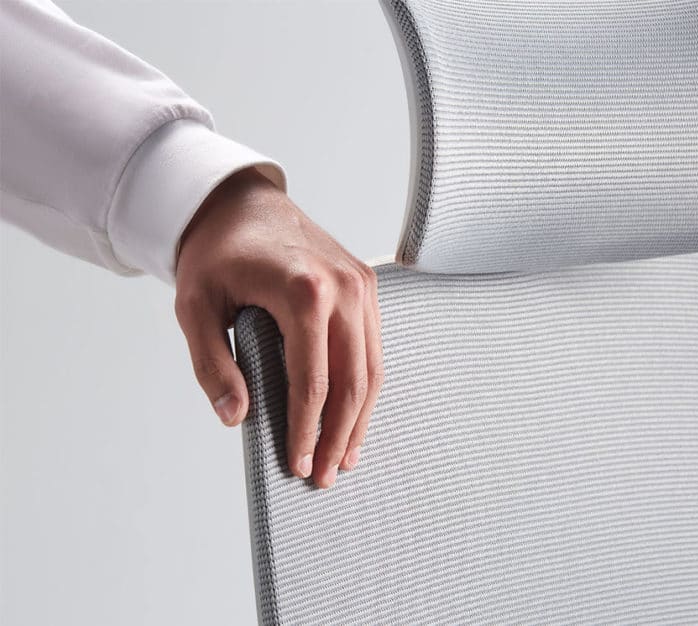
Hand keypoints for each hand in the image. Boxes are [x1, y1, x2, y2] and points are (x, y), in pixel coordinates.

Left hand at [174, 168, 382, 487]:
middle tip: (326, 475)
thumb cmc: (216, 255)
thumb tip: (236, 418)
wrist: (241, 202)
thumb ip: (212, 365)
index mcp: (303, 290)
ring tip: (346, 457)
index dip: (306, 430)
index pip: (313, 380)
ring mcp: (363, 284)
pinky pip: (375, 347)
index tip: (297, 464)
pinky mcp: (368, 284)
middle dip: (340, 435)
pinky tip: (355, 416)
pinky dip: (367, 387)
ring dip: (360, 418)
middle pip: (353, 381)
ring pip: (373, 368)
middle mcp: (344, 287)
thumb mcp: (194, 307)